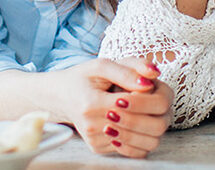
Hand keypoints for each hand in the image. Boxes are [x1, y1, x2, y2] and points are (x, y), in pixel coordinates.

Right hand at [52, 57, 169, 157]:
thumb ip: (128, 70)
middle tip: (150, 97)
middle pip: (138, 125)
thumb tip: (152, 78)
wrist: (61, 97)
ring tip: (144, 109)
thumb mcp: (102, 65)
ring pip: (141, 142)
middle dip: (151, 111)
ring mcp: (95, 140)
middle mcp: (91, 126)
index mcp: (91, 103)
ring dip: (150, 125)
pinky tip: (135, 119)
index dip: (145, 95)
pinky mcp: (99, 148)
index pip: (131, 104)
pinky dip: (141, 134)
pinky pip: (133, 149)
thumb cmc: (83, 78)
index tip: (146, 85)